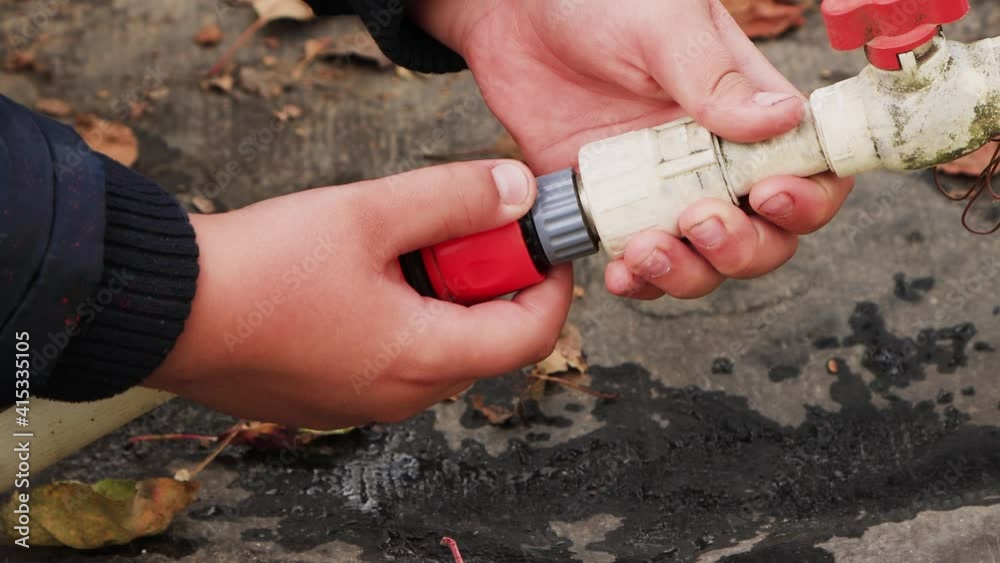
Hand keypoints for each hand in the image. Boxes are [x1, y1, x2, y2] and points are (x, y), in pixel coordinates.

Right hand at [144, 161, 571, 428]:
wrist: (165, 310)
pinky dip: (403, 318)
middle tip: (458, 231)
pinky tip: (362, 277)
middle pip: (483, 342)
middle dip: (487, 283)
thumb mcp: (368, 214)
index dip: (550, 287)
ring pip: (435, 350)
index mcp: (421, 359)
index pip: (529, 337)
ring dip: (441, 298)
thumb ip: (453, 199)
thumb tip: (516, 191)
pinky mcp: (330, 397)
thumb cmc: (260, 270)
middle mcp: (399, 396)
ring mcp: (361, 403)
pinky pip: (393, 360)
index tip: (540, 245)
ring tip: (398, 248)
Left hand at [415, 0, 853, 299]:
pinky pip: (639, 264)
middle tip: (700, 222)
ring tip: (649, 248)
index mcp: (748, 110)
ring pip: (705, 262)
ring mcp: (662, 190)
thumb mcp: (664, 24)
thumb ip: (714, 76)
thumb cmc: (598, 0)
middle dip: (743, 247)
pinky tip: (621, 271)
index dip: (806, 199)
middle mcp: (713, 159)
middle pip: (765, 235)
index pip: (811, 170)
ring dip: (690, 273)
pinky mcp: (612, 209)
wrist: (514, 13)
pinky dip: (638, 281)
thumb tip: (782, 119)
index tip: (767, 195)